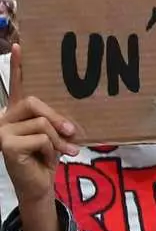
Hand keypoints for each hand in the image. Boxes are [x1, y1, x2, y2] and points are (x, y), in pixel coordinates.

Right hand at [0, 45, 80, 230]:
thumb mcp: (57, 136)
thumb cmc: (49, 157)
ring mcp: (2, 130)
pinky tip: (46, 160)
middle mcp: (6, 117)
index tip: (20, 45)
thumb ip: (58, 122)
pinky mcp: (5, 144)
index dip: (18, 66)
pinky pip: (41, 138)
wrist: (39, 185)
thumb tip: (70, 122)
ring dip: (59, 141)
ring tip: (66, 152)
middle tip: (74, 131)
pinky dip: (52, 150)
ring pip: (42, 123)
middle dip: (57, 117)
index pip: (17, 85)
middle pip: (34, 102)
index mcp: (18, 112)